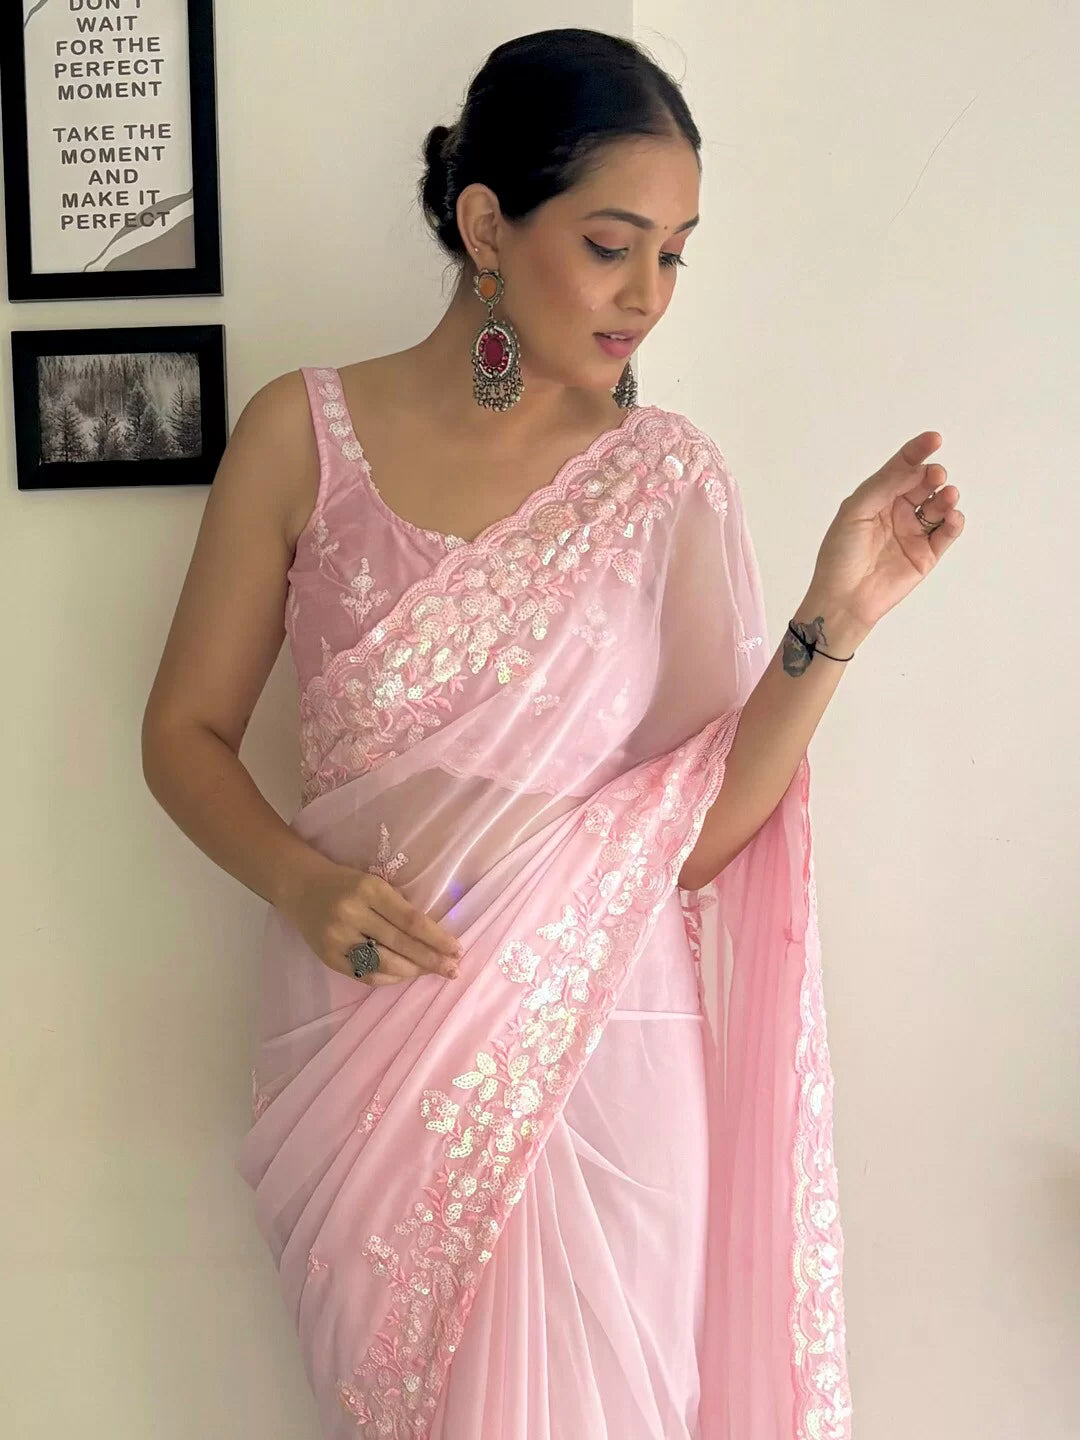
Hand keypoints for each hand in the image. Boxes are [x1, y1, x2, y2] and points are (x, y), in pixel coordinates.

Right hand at [277, 856, 462, 987]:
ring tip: (431, 972)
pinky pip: (365, 975)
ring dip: (413, 972)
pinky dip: (389, 979)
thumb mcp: (374, 883)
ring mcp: (338, 939)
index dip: (437, 938)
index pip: (411, 920)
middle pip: (401, 944)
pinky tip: (404, 976)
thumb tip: (435, 940)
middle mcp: (352, 914)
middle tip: (453, 970)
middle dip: (431, 960)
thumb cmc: (346, 883)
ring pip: (384, 965)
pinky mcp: (328, 958)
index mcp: (369, 890)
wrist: (300, 887)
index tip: (458, 949)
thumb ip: (399, 908)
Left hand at [809, 431, 964, 635]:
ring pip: (939, 506)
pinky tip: (952, 517)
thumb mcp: (855, 511)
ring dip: (947, 497)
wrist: (844, 598)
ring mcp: (913, 532)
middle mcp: (897, 511)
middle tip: (936, 476)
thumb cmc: (840, 554)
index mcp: (877, 497)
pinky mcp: (927, 555)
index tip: (933, 439)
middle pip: (924, 484)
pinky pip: (946, 533)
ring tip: (948, 496)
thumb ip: (883, 486)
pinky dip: (954, 522)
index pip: (901, 468)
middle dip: (933, 475)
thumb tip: (914, 467)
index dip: (917, 451)